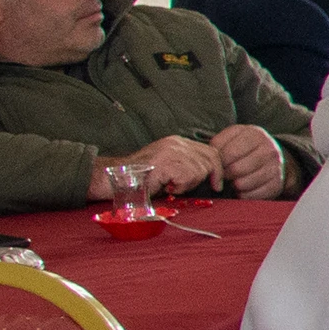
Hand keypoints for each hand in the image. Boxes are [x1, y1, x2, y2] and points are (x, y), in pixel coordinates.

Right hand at [101, 136, 221, 198]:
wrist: (111, 179)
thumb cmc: (139, 179)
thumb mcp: (167, 167)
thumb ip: (186, 165)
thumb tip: (211, 175)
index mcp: (177, 142)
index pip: (211, 151)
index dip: (217, 169)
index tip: (216, 184)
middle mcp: (175, 143)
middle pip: (210, 160)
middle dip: (204, 178)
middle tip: (185, 187)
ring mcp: (170, 151)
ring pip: (200, 170)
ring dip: (187, 184)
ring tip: (168, 186)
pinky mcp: (164, 163)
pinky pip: (188, 178)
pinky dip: (179, 188)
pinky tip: (165, 188)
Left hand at [214, 124, 289, 198]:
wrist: (271, 157)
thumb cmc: (245, 147)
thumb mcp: (232, 138)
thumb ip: (218, 145)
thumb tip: (209, 162)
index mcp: (255, 134)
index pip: (229, 153)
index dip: (218, 162)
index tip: (218, 164)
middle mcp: (269, 149)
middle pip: (236, 169)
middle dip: (225, 175)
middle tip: (224, 174)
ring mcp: (275, 167)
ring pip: (243, 184)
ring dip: (233, 185)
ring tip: (234, 180)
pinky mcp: (277, 184)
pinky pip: (252, 195)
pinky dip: (243, 194)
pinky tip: (243, 188)